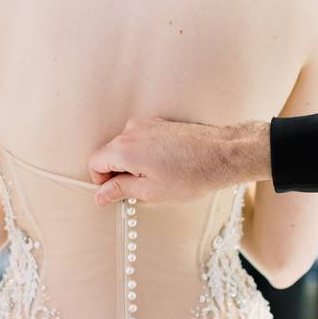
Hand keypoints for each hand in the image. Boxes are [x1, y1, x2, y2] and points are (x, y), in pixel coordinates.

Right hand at [87, 118, 270, 205]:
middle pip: (109, 153)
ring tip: (158, 178)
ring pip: (126, 147)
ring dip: (133, 164)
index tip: (117, 193)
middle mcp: (131, 131)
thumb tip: (100, 195)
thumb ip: (120, 190)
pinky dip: (145, 154)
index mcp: (124, 149)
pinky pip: (141, 140)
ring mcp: (146, 123)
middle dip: (118, 173)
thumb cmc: (190, 176)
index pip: (94, 162)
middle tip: (140, 190)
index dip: (102, 181)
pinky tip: (165, 166)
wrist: (223, 154)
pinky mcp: (159, 123)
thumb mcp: (151, 191)